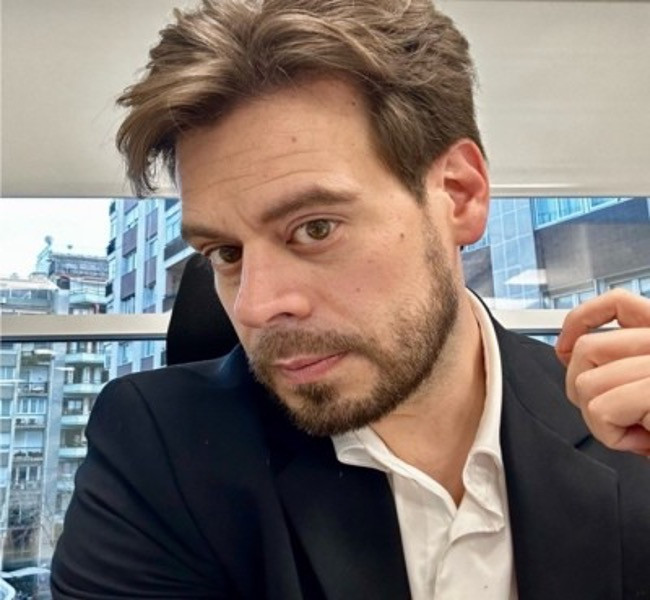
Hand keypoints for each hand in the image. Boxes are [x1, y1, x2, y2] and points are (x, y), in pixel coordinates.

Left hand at [555, 289, 649, 455]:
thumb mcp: (646, 393)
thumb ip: (622, 364)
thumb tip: (569, 352)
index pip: (618, 303)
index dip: (581, 320)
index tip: (566, 348)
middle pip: (588, 348)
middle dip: (586, 392)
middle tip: (622, 416)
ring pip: (587, 384)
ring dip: (603, 422)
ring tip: (641, 432)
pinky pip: (601, 409)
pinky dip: (612, 436)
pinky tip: (645, 441)